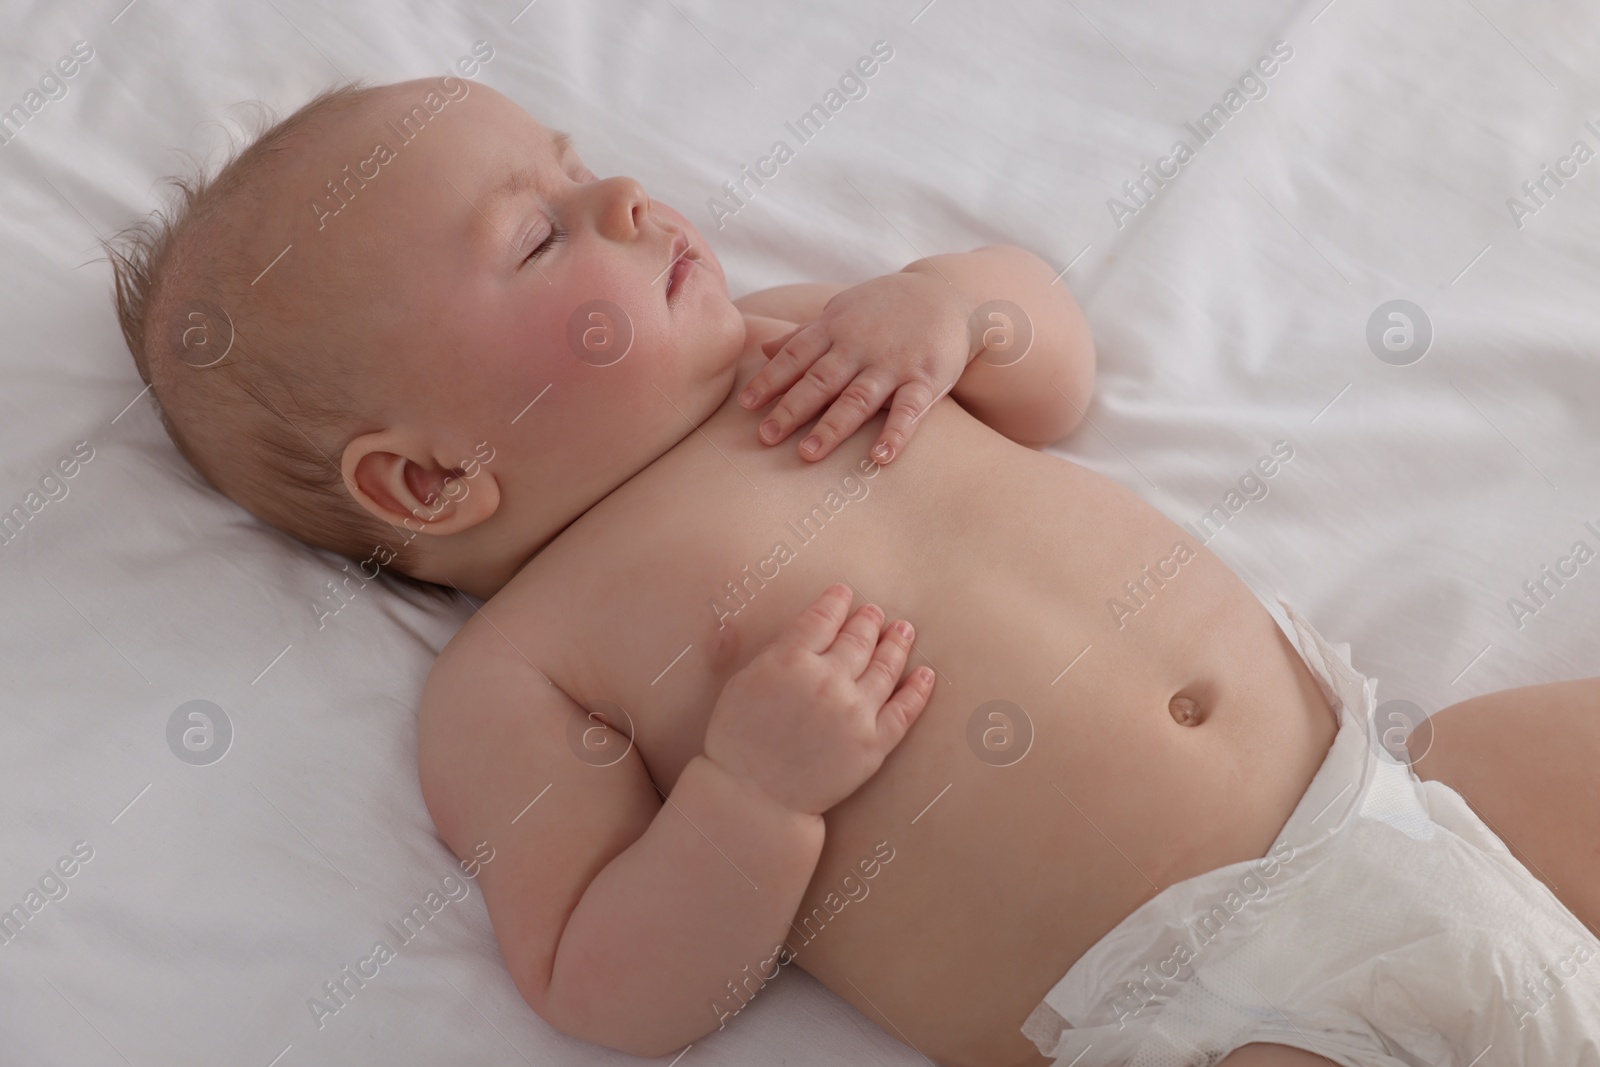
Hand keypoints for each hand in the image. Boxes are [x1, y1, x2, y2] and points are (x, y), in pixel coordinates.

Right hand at [702, 583, 934, 815]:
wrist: (755, 798)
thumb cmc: (737, 741)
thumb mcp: (741, 683)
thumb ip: (774, 652)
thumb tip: (805, 629)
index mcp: (791, 661)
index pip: (822, 618)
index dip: (836, 602)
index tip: (844, 593)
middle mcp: (828, 680)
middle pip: (857, 639)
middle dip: (868, 621)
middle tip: (875, 612)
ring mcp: (855, 712)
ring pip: (886, 667)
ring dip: (897, 644)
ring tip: (904, 629)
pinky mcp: (873, 744)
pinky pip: (904, 711)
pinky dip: (918, 690)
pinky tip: (925, 675)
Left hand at [738, 271, 971, 463]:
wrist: (948, 292)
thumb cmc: (886, 308)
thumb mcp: (843, 310)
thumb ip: (804, 335)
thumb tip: (762, 349)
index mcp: (836, 328)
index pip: (796, 356)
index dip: (770, 380)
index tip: (745, 406)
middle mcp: (860, 346)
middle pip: (821, 380)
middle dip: (791, 409)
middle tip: (766, 437)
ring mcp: (894, 363)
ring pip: (858, 398)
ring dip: (833, 426)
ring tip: (809, 454)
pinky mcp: (927, 378)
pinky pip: (910, 409)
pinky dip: (896, 433)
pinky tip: (880, 457)